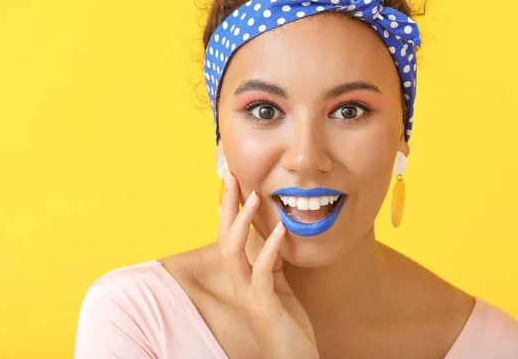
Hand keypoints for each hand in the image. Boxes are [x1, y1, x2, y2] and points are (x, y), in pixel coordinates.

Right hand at [218, 174, 318, 358]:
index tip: (233, 181)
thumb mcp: (279, 284)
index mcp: (243, 275)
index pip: (229, 235)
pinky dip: (270, 249)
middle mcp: (239, 282)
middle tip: (232, 178)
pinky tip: (281, 230)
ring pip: (233, 252)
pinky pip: (262, 273)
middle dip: (228, 207)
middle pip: (223, 237)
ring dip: (242, 222)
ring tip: (254, 197)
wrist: (294, 357)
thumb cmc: (287, 322)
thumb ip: (272, 261)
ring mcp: (249, 294)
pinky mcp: (264, 305)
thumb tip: (273, 233)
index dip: (229, 208)